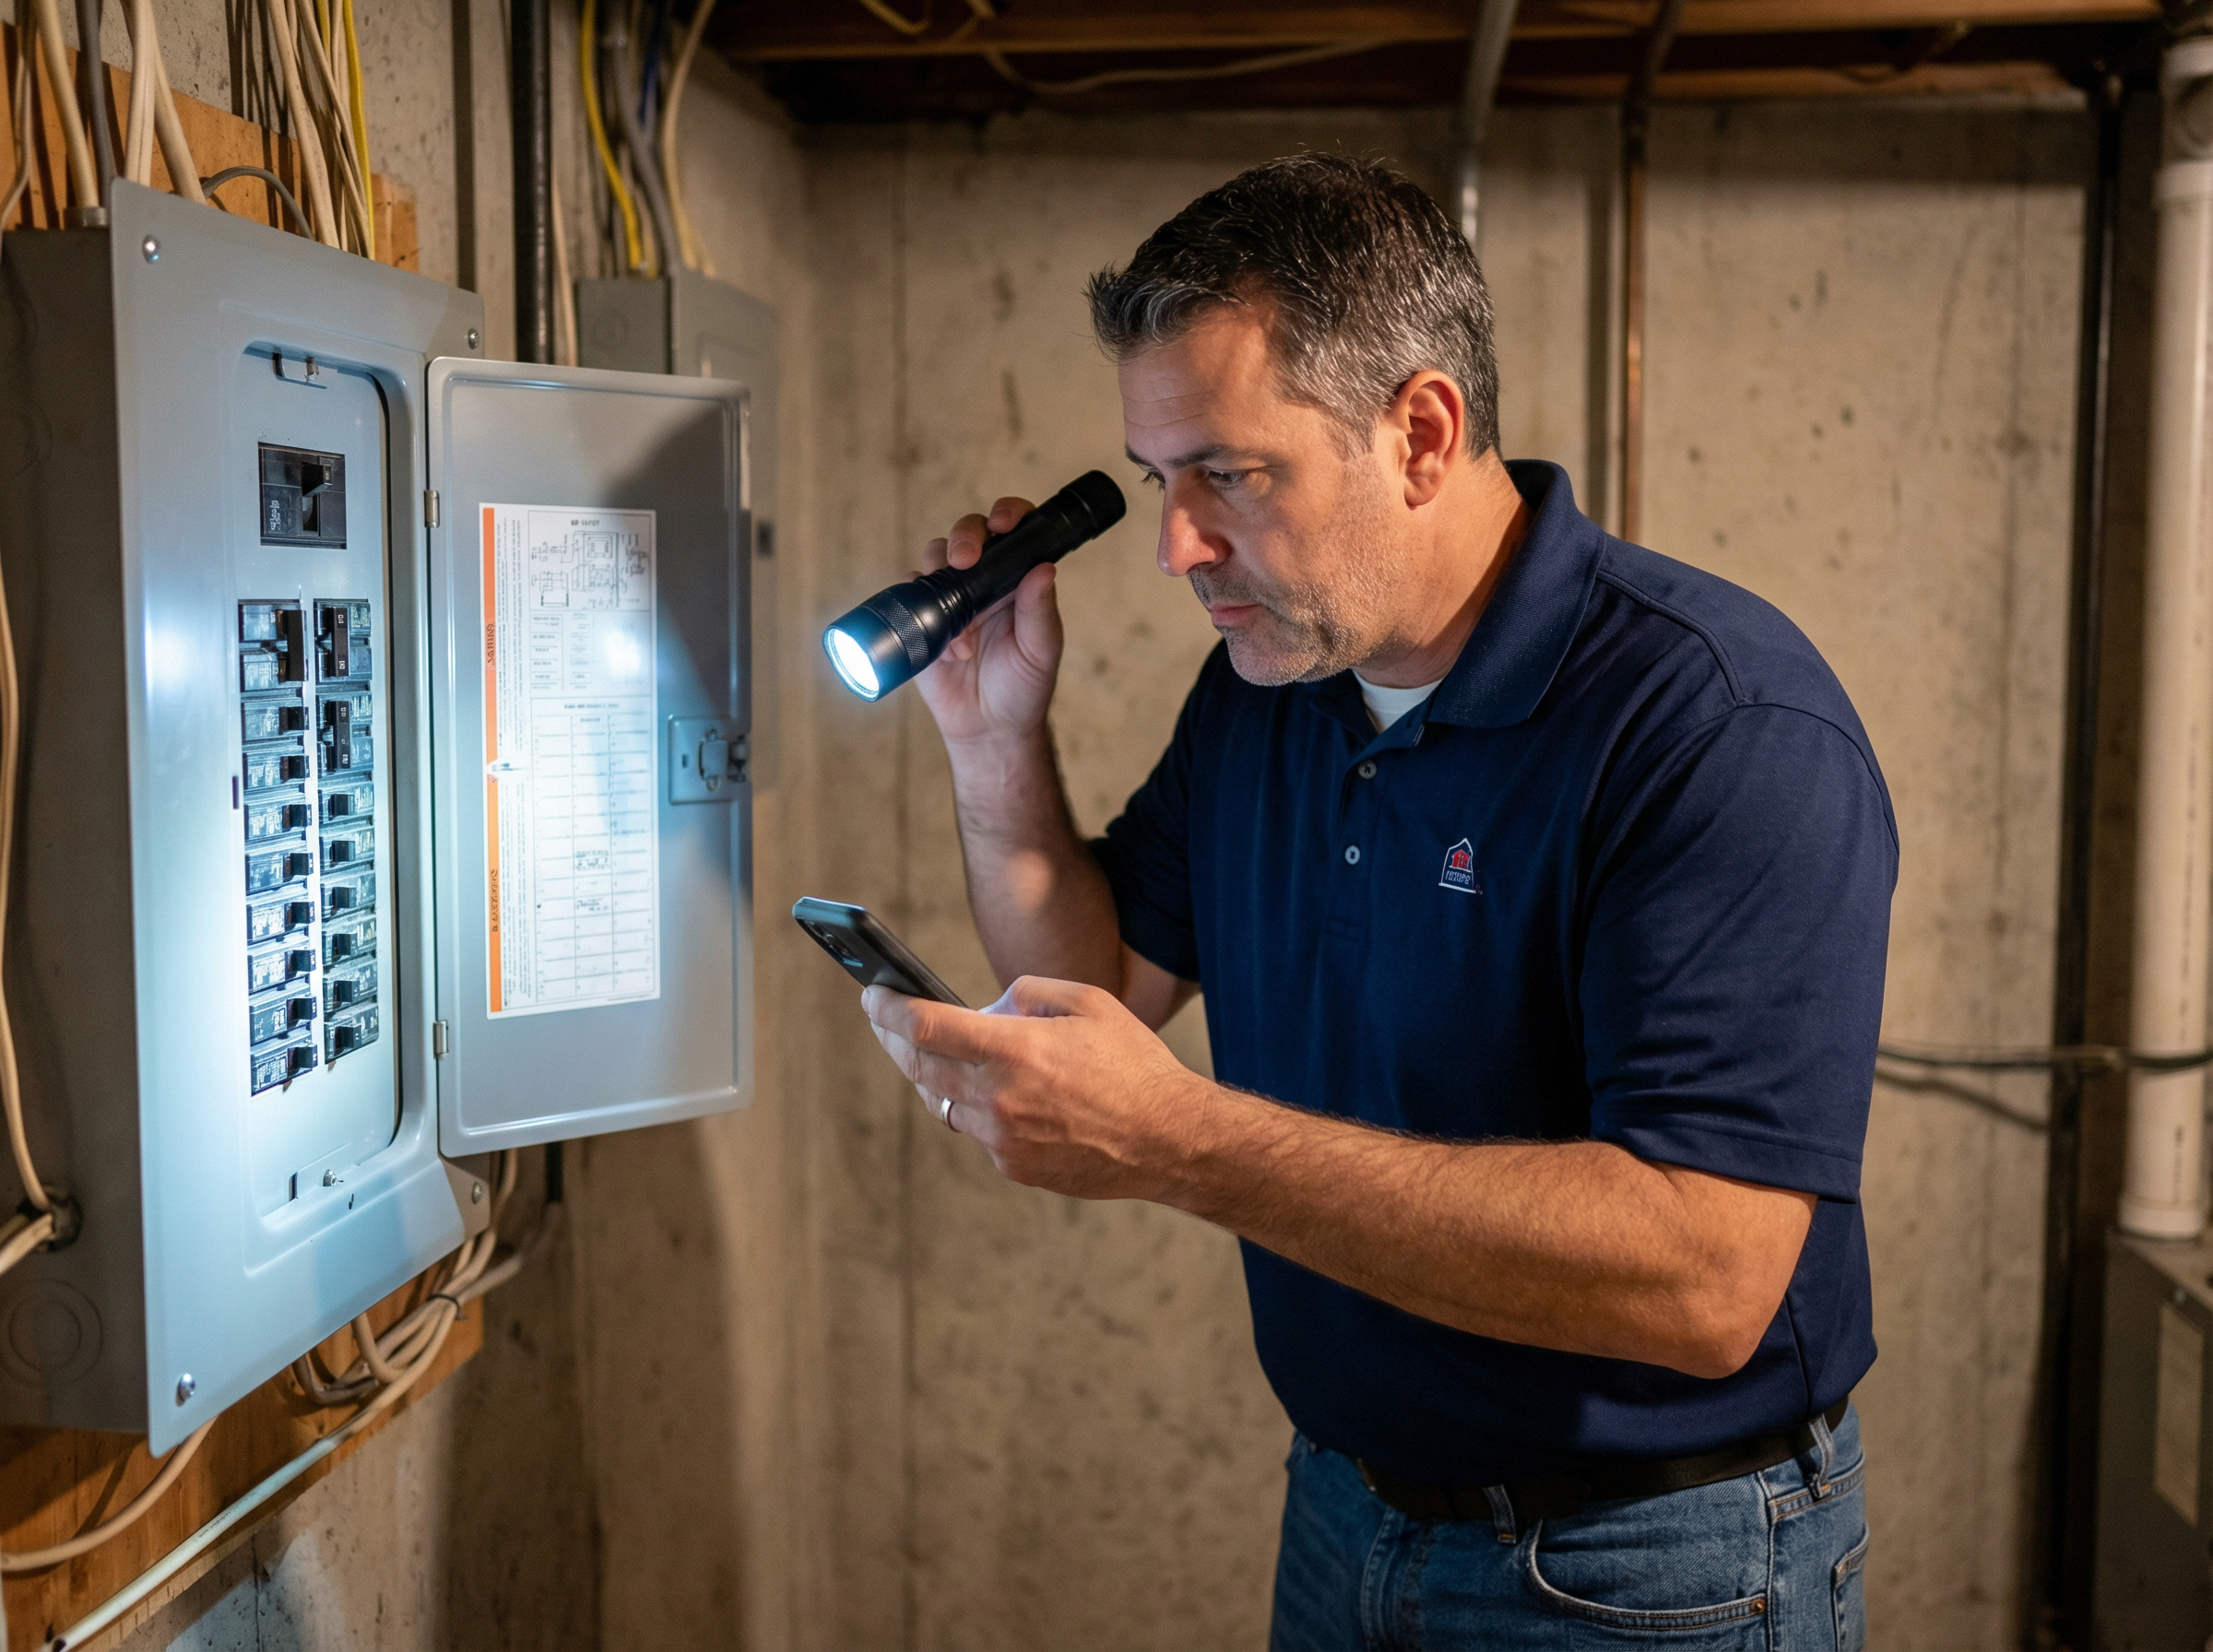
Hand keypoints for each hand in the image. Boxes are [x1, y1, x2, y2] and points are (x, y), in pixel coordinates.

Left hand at [862, 976, 1206, 1199]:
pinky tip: (988, 1089)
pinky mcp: (1013, 1166)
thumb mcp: (1086, 1002)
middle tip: (882, 1019)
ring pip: (943, 1101)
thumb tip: (980, 1012)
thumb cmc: (1133, 1063)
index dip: (888, 1008)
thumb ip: (1025, 994)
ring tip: (928, 1049)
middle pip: (919, 1065)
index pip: (925, 1026)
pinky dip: (974, 1105)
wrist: (1169, 1139)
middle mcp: (999, 1098)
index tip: (871, 996)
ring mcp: (1003, 1140)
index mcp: (1015, 1050)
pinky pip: (977, 1130)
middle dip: (892, 1038)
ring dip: (931, 1072)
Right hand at [911, 498, 1064, 748]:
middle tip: (964, 561)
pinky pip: (910, 592)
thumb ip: (1040, 611)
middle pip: (968, 532)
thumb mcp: (1041, 652)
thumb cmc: (1023, 689)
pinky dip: (920, 606)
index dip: (1008, 514)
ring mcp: (951, 596)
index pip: (1014, 530)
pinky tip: (947, 648)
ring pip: (935, 556)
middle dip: (963, 537)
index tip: (1003, 524)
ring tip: (964, 636)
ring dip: (942, 579)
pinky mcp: (923, 617)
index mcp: (1018, 579)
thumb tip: (1044, 568)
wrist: (989, 729)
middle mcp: (984, 580)